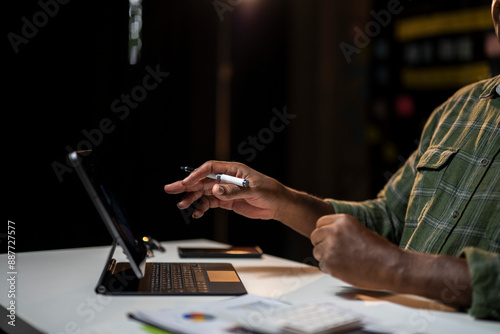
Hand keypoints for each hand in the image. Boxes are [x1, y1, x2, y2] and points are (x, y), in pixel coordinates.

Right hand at [164, 161, 285, 219]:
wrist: (278, 205)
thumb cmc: (270, 191)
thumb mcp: (253, 190)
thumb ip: (233, 191)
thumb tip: (216, 189)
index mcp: (233, 170)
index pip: (210, 168)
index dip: (197, 174)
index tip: (186, 182)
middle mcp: (226, 178)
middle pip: (202, 180)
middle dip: (186, 185)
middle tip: (171, 189)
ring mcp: (225, 190)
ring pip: (203, 192)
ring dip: (192, 198)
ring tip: (181, 205)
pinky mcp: (227, 201)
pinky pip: (210, 203)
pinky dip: (202, 207)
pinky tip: (196, 212)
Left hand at [310, 214, 403, 289]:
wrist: (391, 267)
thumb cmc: (379, 251)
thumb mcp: (359, 230)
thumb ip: (341, 230)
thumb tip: (325, 235)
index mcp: (342, 220)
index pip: (320, 223)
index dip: (324, 232)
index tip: (329, 239)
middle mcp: (334, 231)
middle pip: (315, 236)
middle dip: (322, 244)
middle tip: (334, 252)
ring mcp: (330, 247)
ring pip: (317, 252)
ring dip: (326, 257)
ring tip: (344, 261)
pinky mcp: (330, 263)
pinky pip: (322, 266)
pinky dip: (331, 269)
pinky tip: (346, 269)